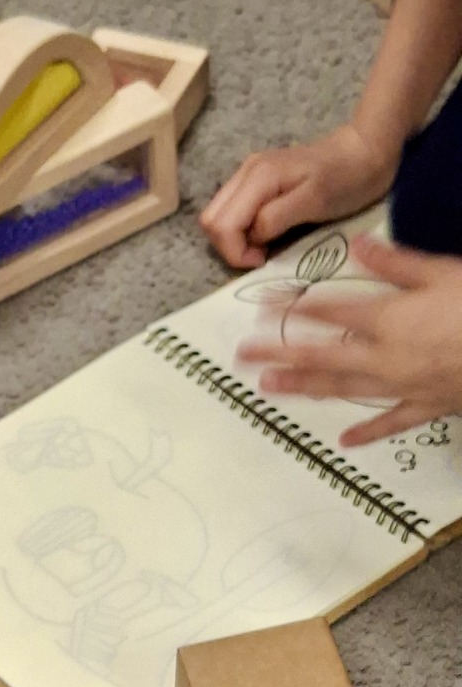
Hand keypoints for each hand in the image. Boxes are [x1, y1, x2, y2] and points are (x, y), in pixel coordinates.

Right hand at [200, 125, 397, 267]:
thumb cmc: (347, 179)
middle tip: (261, 255)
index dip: (235, 251)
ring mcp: (248, 175)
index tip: (263, 260)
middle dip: (229, 247)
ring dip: (234, 240)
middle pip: (210, 220)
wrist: (365, 150)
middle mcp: (246, 172)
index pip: (221, 225)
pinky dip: (242, 230)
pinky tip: (267, 231)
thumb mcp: (315, 201)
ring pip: (217, 217)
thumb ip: (276, 218)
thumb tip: (251, 237)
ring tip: (265, 244)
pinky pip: (232, 212)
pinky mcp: (256, 181)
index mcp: (257, 177)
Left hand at [236, 233, 461, 444]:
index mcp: (388, 319)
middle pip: (322, 356)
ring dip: (305, 390)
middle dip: (280, 356)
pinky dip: (368, 432)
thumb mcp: (442, 272)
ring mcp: (402, 386)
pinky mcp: (426, 406)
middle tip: (243, 359)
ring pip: (344, 390)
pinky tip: (345, 440)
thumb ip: (397, 264)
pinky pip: (390, 423)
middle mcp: (385, 357)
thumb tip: (358, 247)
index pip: (330, 312)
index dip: (295, 309)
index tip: (264, 308)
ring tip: (270, 390)